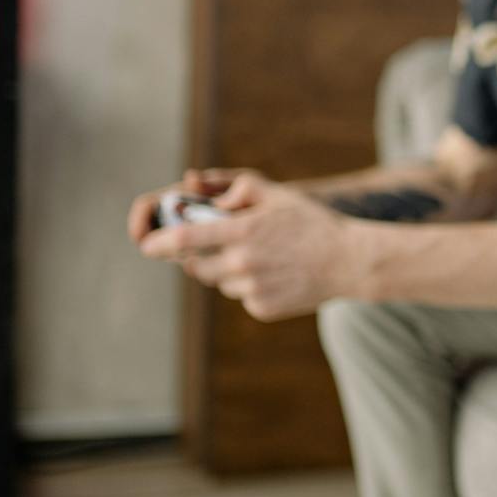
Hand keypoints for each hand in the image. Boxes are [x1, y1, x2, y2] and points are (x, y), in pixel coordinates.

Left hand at [139, 173, 362, 319]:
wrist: (349, 262)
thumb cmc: (312, 223)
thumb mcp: (278, 194)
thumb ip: (236, 187)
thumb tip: (203, 199)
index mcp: (243, 232)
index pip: (183, 239)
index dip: (157, 243)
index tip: (147, 244)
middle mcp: (242, 264)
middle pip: (195, 266)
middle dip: (198, 256)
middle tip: (223, 244)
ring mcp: (251, 289)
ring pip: (219, 282)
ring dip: (228, 270)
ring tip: (264, 258)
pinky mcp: (261, 309)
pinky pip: (240, 296)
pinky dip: (250, 286)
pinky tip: (277, 274)